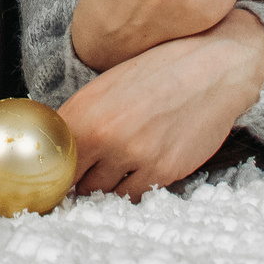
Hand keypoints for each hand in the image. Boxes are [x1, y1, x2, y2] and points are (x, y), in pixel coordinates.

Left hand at [62, 9, 263, 198]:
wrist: (214, 66)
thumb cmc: (160, 70)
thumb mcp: (107, 84)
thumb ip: (80, 117)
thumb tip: (57, 145)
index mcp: (84, 111)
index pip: (50, 159)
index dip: (49, 170)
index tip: (50, 176)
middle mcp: (105, 137)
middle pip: (73, 182)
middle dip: (77, 179)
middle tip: (86, 172)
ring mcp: (136, 157)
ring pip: (103, 193)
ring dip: (104, 186)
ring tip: (115, 167)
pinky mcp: (164, 172)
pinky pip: (134, 196)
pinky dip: (131, 188)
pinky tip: (137, 170)